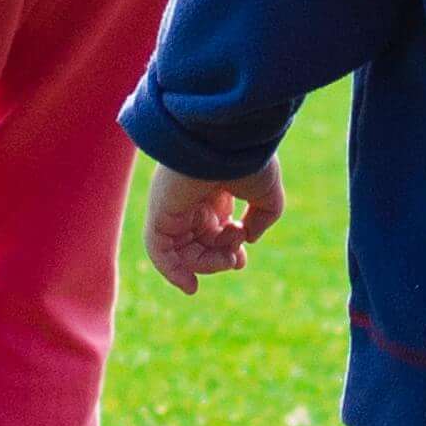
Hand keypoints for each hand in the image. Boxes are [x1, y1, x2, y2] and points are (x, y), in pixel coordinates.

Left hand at [143, 164, 282, 288]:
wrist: (225, 139)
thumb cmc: (247, 158)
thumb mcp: (266, 193)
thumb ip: (262, 217)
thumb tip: (248, 239)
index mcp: (214, 188)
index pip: (215, 227)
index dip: (230, 248)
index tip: (243, 257)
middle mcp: (191, 197)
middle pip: (199, 241)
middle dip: (219, 259)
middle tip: (236, 261)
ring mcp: (174, 205)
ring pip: (183, 249)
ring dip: (208, 263)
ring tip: (229, 258)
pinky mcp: (161, 212)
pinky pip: (159, 250)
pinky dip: (172, 271)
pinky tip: (191, 287)